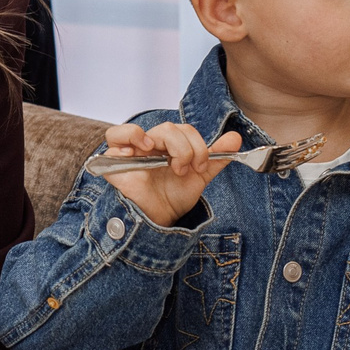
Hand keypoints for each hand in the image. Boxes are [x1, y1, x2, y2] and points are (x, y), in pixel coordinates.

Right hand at [94, 122, 244, 228]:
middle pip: (168, 128)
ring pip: (143, 129)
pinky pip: (114, 136)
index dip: (197, 145)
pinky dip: (128, 137)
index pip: (184, 129)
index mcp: (170, 145)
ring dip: (160, 143)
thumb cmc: (173, 197)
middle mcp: (150, 145)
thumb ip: (216, 157)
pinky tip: (141, 152)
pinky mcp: (114, 159)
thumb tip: (235, 138)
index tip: (200, 167)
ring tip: (164, 161)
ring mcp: (131, 150)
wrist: (158, 221)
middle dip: (184, 149)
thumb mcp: (199, 176)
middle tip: (182, 170)